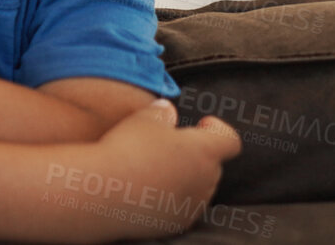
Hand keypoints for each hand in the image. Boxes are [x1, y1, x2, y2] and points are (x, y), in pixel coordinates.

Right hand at [47, 100, 240, 237]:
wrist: (104, 194)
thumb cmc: (127, 151)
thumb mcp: (142, 119)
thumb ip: (161, 113)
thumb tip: (167, 110)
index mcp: (204, 152)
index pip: (230, 140)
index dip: (219, 130)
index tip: (202, 123)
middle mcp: (206, 181)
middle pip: (211, 164)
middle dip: (195, 153)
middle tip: (165, 144)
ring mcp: (192, 206)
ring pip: (196, 187)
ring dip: (182, 176)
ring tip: (150, 168)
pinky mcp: (175, 223)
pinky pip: (180, 207)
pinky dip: (169, 197)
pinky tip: (144, 190)